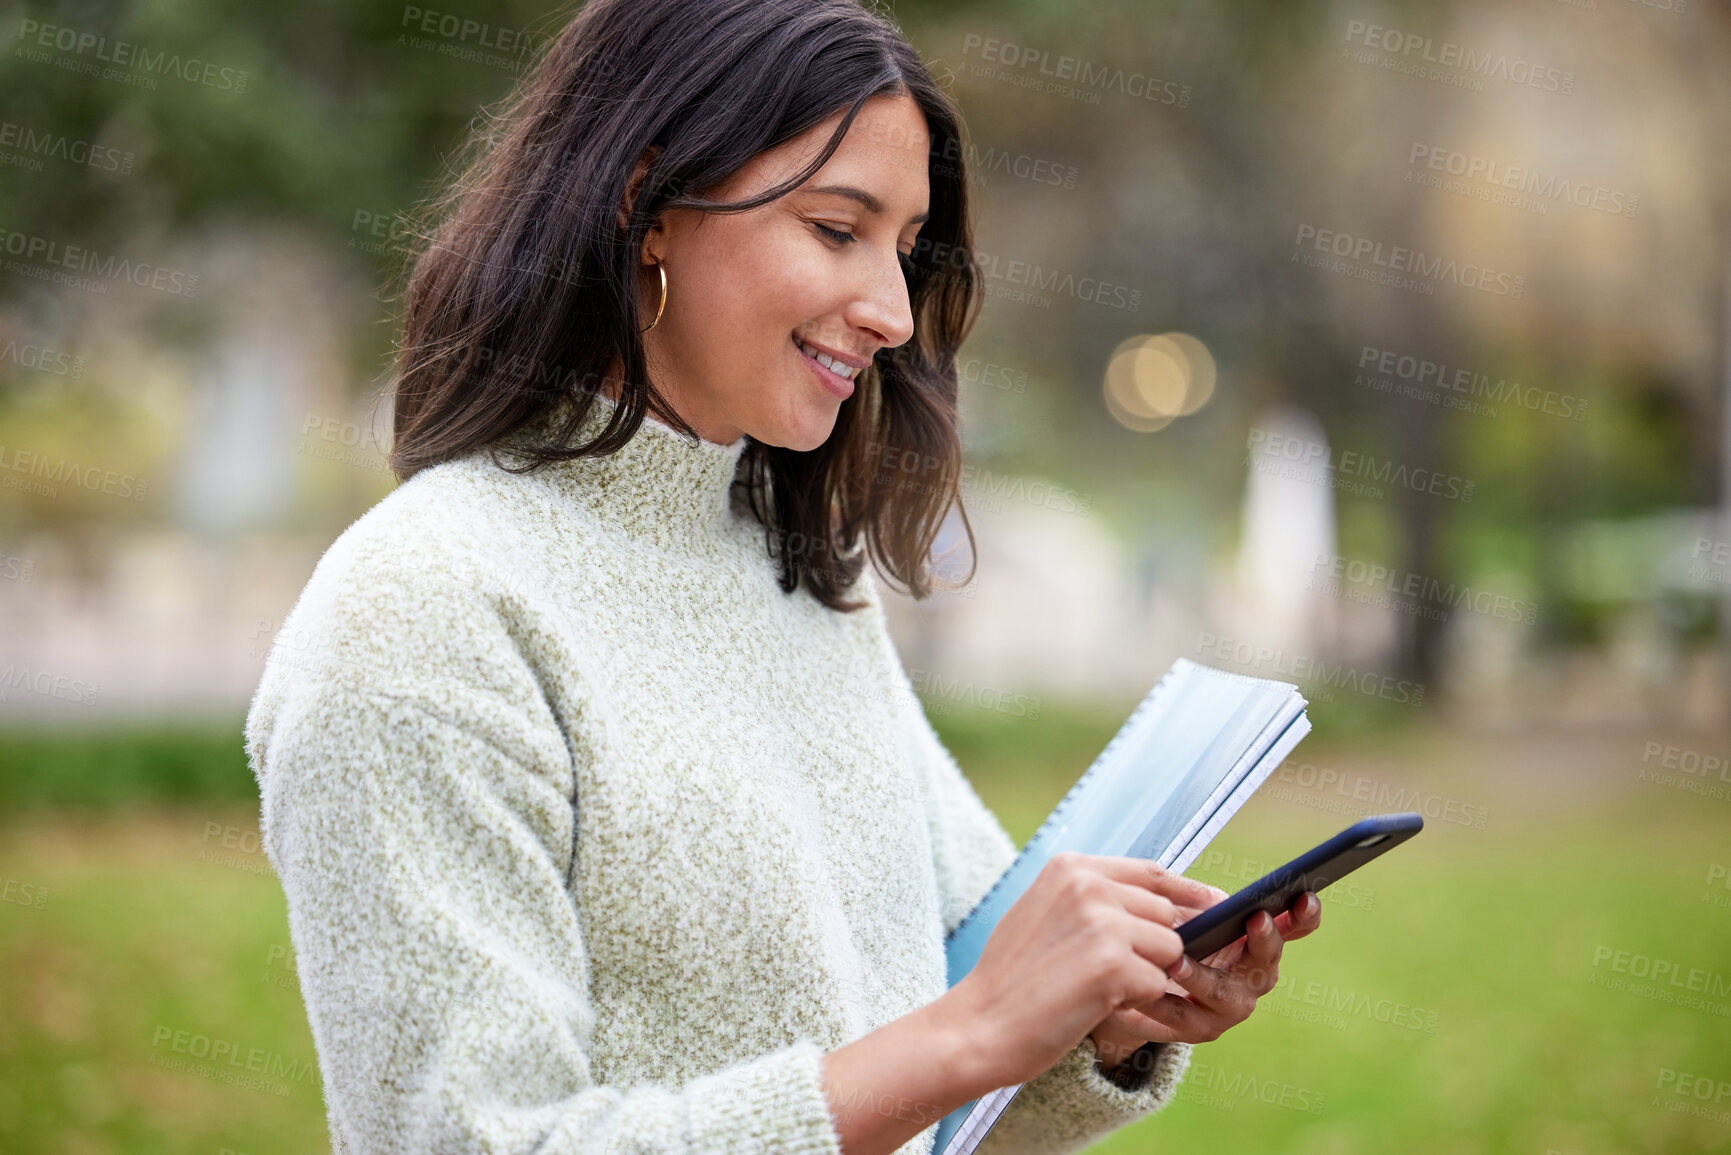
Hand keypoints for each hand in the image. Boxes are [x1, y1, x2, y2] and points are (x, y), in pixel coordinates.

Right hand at [942, 852, 1220, 1091]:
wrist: (979, 1025)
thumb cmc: (1012, 978)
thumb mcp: (1046, 914)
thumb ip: (1095, 901)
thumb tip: (1166, 906)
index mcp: (1072, 867)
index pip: (1151, 872)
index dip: (1187, 893)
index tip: (1213, 907)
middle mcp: (1088, 885)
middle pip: (1166, 915)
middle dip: (1154, 949)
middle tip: (1114, 976)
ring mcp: (1102, 922)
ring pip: (1169, 950)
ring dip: (1146, 976)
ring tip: (1098, 989)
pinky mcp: (1112, 964)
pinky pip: (1157, 984)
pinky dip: (1137, 1003)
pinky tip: (1096, 1005)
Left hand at [1090, 890, 1322, 1071]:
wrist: (1146, 983)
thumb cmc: (1180, 938)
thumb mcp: (1195, 914)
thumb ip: (1207, 904)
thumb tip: (1214, 901)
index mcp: (1259, 944)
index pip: (1293, 928)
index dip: (1304, 915)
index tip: (1305, 895)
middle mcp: (1255, 978)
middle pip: (1266, 960)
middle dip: (1263, 939)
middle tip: (1257, 918)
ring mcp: (1231, 1008)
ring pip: (1219, 992)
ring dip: (1198, 977)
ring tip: (1176, 963)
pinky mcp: (1199, 1029)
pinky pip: (1179, 1015)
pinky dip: (1160, 1002)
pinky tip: (1143, 991)